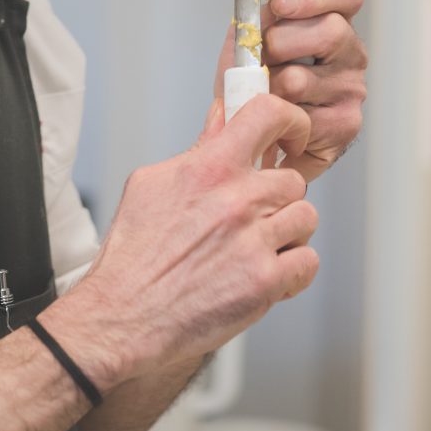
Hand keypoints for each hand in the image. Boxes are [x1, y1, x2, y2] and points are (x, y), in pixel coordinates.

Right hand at [42, 94, 319, 383]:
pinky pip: (307, 262)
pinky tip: (266, 274)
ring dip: (287, 234)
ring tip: (258, 248)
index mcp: (209, 168)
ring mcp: (253, 242)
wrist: (124, 315)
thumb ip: (197, 150)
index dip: (290, 121)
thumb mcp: (152, 185)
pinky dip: (293, 270)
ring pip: (305, 219)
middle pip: (292, 181)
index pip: (267, 114)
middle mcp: (236, 200)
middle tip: (255, 217)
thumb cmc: (133, 255)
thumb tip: (221, 118)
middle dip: (277, 198)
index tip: (291, 135)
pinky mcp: (264, 283)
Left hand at [212, 0, 367, 183]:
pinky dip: (276, 120)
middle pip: (329, 31)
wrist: (254, 130)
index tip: (280, 4)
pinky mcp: (345, 124)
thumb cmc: (255, 80)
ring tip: (260, 94)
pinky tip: (276, 120)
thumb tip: (259, 19)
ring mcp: (352, 88)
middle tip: (258, 61)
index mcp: (332, 22)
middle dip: (279, 44)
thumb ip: (256, 21)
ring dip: (267, 88)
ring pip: (301, 79)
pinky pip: (300, 118)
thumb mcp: (248, 40)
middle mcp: (351, 52)